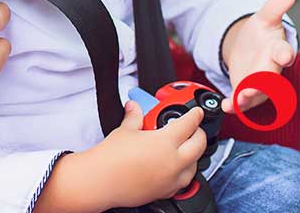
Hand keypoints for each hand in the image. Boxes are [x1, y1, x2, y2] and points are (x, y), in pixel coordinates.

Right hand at [87, 102, 206, 208]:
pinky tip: (174, 167)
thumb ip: (134, 116)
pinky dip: (183, 172)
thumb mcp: (125, 130)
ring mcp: (171, 179)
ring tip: (185, 148)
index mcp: (166, 142)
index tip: (197, 113)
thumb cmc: (111, 157)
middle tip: (193, 129)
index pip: (189, 125)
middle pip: (199, 145)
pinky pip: (183, 182)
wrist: (100, 181)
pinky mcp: (165, 192)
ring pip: (194, 166)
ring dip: (193, 155)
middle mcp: (173, 161)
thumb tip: (134, 107)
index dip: (195, 116)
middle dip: (199, 134)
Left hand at [220, 0, 296, 113]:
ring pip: (257, 94)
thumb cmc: (261, 35)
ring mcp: (259, 83)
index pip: (284, 51)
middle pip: (270, 78)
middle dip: (264, 84)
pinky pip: (242, 102)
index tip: (285, 56)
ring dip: (248, 98)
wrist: (249, 48)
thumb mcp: (265, 17)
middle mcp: (271, 69)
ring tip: (239, 99)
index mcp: (277, 49)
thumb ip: (276, 6)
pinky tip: (226, 105)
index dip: (285, 54)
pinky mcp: (246, 91)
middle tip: (256, 87)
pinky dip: (234, 106)